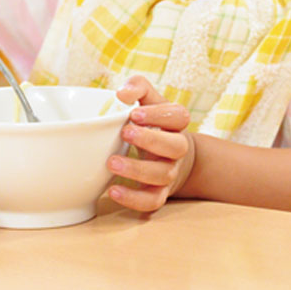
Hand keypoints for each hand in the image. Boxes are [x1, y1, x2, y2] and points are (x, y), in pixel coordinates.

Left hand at [105, 75, 193, 212]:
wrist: (169, 157)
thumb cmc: (152, 123)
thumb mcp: (149, 101)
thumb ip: (137, 88)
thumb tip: (122, 93)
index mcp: (175, 124)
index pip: (179, 116)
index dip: (159, 115)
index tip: (133, 113)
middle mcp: (177, 149)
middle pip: (175, 146)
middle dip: (151, 140)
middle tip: (125, 133)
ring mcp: (169, 172)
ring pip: (162, 175)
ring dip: (137, 170)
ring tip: (111, 163)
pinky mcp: (159, 193)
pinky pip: (152, 201)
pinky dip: (134, 199)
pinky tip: (113, 191)